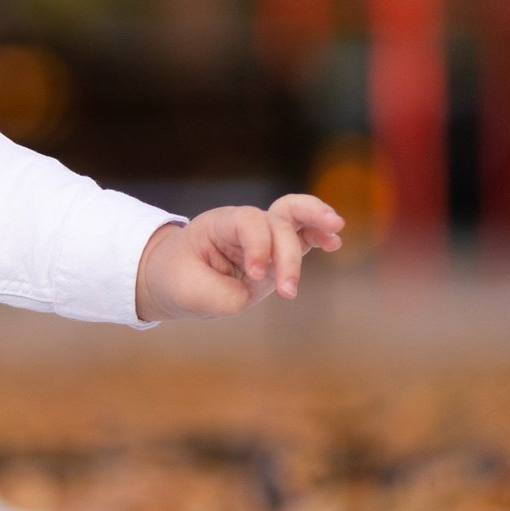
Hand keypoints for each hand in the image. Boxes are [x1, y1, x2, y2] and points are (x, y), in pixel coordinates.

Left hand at [135, 194, 345, 321]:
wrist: (173, 277)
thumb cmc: (178, 279)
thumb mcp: (190, 293)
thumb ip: (226, 296)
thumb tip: (257, 292)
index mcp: (219, 224)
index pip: (248, 223)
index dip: (258, 247)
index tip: (255, 276)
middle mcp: (244, 223)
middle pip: (276, 222)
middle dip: (287, 255)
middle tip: (288, 290)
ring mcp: (262, 235)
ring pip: (293, 214)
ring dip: (315, 220)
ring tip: (336, 230)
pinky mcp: (276, 251)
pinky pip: (301, 235)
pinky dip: (319, 235)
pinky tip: (335, 242)